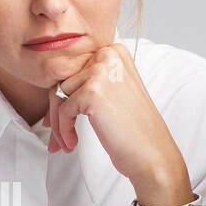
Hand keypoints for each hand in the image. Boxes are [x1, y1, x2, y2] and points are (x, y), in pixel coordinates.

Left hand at [44, 43, 194, 205]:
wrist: (151, 153)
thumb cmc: (134, 130)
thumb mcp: (113, 93)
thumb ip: (89, 83)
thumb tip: (54, 90)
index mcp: (114, 52)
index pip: (74, 70)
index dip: (63, 97)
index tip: (58, 119)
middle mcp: (108, 55)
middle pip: (63, 81)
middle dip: (56, 112)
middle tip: (56, 137)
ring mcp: (100, 72)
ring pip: (58, 96)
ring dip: (58, 124)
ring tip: (65, 142)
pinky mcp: (91, 91)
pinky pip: (62, 111)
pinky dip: (62, 130)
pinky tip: (72, 143)